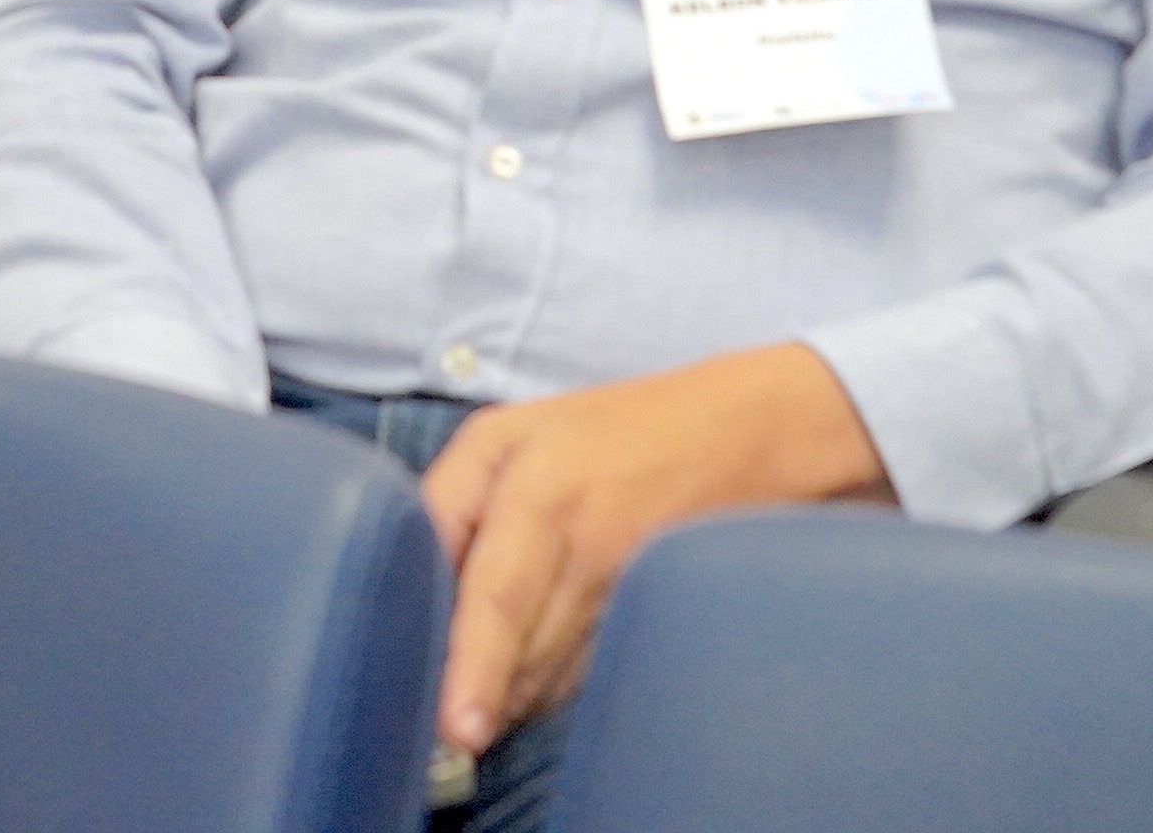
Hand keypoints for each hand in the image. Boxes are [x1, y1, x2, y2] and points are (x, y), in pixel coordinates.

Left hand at [417, 343, 891, 755]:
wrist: (747, 435)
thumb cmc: (616, 427)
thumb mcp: (508, 432)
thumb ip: (445, 498)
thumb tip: (405, 570)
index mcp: (541, 495)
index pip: (499, 598)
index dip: (476, 667)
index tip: (458, 725)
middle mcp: (585, 550)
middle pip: (520, 657)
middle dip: (477, 692)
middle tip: (441, 715)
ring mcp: (623, 594)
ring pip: (549, 679)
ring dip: (507, 694)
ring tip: (475, 692)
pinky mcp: (643, 624)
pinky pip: (579, 677)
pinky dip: (544, 685)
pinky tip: (524, 669)